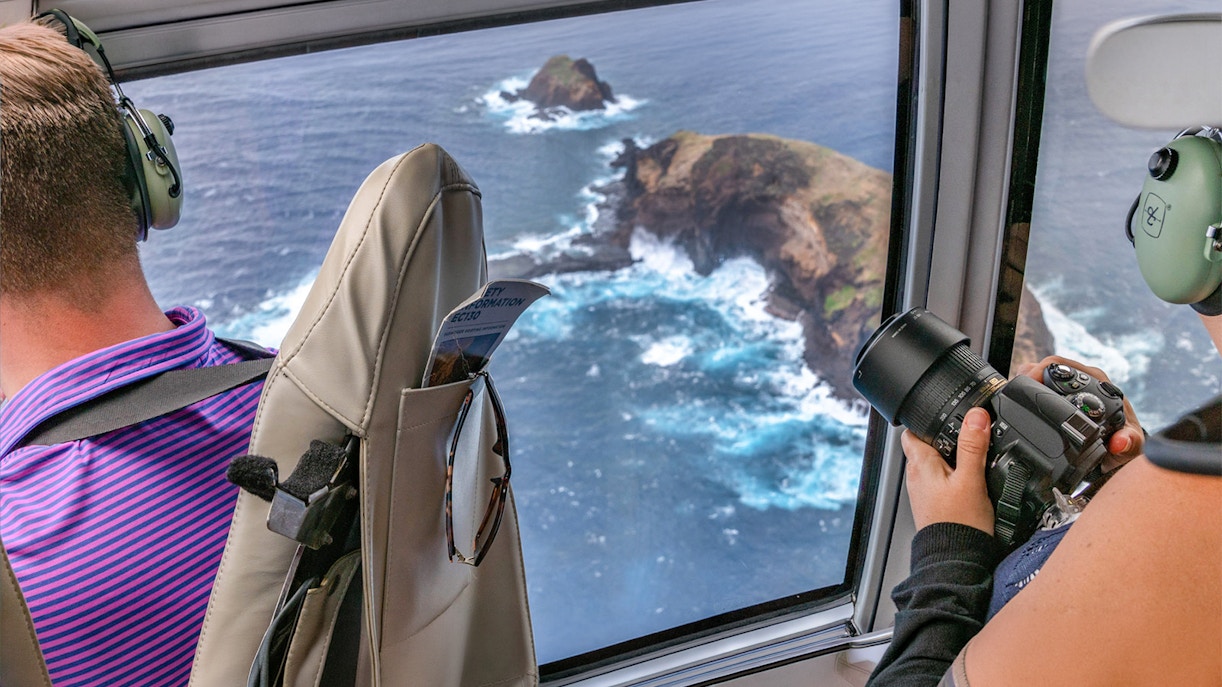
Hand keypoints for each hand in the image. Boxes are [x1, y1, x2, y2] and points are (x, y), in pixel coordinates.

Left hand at [902, 406, 994, 534]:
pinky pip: (941, 480)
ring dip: (952, 458)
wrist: (956, 558)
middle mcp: (915, 476)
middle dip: (945, 438)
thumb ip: (972, 447)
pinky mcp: (933, 503)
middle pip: (927, 445)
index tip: (948, 416)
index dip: (928, 420)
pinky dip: (954, 475)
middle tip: (969, 439)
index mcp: (919, 464)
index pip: (912, 431)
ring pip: (935, 463)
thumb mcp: (971, 479)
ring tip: (974, 461)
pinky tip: (971, 482)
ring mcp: (922, 491)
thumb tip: (976, 416)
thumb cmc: (959, 524)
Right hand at [1014, 355, 1143, 470]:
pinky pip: (1040, 387)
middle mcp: (1084, 380)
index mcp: (1098, 383)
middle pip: (1047, 366)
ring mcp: (1071, 387)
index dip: (1042, 370)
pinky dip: (1028, 392)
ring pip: (1040, 375)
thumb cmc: (1125, 444)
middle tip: (1014, 391)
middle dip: (1027, 375)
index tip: (1028, 383)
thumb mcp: (1129, 447)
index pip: (1065, 365)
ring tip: (1013, 397)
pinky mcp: (1061, 396)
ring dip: (1026, 383)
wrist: (1118, 451)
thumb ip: (1128, 443)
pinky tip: (1019, 403)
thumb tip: (1120, 442)